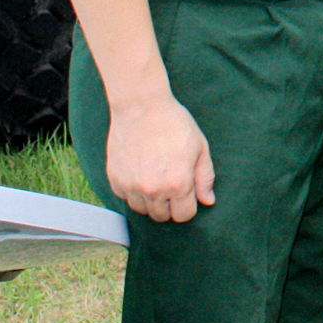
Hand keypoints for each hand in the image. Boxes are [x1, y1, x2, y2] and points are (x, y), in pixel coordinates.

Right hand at [105, 92, 214, 222]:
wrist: (141, 106)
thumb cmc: (174, 123)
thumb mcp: (200, 147)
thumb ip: (205, 177)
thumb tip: (208, 200)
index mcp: (178, 184)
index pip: (183, 215)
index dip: (188, 205)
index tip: (187, 192)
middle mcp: (153, 190)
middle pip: (162, 217)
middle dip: (170, 204)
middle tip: (171, 181)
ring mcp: (131, 187)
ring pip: (142, 210)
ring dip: (151, 200)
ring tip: (156, 175)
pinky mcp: (115, 180)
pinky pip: (126, 198)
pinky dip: (133, 190)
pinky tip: (141, 171)